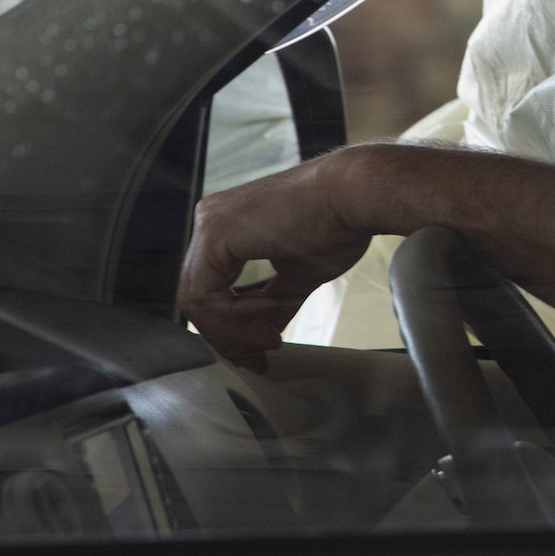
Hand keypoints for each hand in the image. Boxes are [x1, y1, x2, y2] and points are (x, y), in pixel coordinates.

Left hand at [177, 149, 374, 371]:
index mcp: (228, 227)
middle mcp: (210, 221)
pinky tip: (266, 325)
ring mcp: (209, 225)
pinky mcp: (215, 235)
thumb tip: (265, 334)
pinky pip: (207, 296)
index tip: (266, 348)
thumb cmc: (337, 223)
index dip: (233, 329)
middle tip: (258, 359)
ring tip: (271, 340)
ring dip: (235, 331)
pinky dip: (234, 320)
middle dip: (229, 336)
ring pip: (199, 301)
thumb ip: (273, 303)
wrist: (354, 196)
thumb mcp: (299, 275)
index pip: (212, 290)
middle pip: (200, 297)